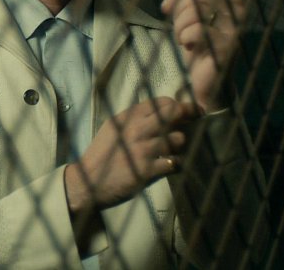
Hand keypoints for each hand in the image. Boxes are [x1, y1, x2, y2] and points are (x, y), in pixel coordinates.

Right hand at [64, 98, 199, 211]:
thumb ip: (134, 119)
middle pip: (173, 113)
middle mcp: (135, 129)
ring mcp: (143, 149)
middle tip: (195, 119)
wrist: (88, 181)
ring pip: (178, 139)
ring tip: (169, 151)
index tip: (187, 110)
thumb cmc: (102, 155)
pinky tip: (167, 166)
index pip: (161, 102)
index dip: (178, 105)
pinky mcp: (147, 170)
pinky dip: (175, 164)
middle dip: (188, 114)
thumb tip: (162, 112)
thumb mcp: (113, 129)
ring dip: (178, 145)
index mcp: (127, 117)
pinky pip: (175, 162)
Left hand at [160, 0, 245, 110]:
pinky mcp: (228, 46)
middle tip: (178, 28)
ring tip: (183, 39)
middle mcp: (237, 9)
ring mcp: (235, 27)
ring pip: (195, 10)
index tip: (168, 9)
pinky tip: (190, 48)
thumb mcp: (188, 15)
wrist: (206, 80)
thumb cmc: (199, 45)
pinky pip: (197, 30)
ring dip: (179, 27)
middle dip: (178, 11)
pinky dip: (185, 38)